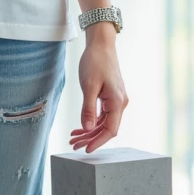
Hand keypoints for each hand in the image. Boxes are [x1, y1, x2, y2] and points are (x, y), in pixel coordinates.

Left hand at [69, 35, 127, 153]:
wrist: (101, 45)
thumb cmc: (95, 62)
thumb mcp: (89, 86)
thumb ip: (89, 109)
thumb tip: (88, 128)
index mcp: (118, 102)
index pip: (110, 130)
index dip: (98, 141)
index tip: (86, 149)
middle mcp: (120, 103)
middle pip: (106, 128)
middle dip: (90, 138)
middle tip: (73, 145)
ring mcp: (116, 100)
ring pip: (103, 122)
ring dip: (89, 131)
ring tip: (73, 138)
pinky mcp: (110, 97)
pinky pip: (102, 114)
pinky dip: (91, 121)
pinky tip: (80, 127)